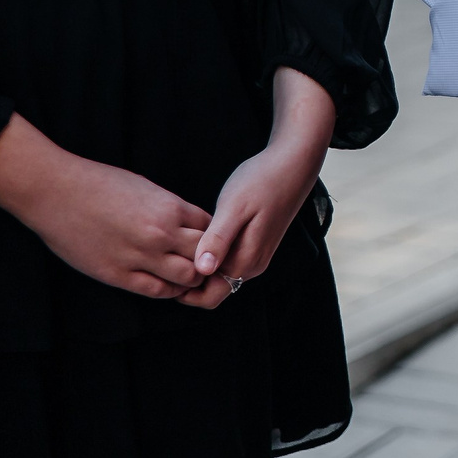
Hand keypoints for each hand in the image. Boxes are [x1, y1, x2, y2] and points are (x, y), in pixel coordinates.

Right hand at [0, 113, 211, 298]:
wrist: (56, 192)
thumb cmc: (100, 184)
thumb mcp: (146, 188)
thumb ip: (170, 208)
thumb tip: (189, 224)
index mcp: (171, 207)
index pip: (212, 228)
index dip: (214, 236)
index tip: (210, 241)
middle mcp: (161, 233)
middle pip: (206, 254)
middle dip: (210, 259)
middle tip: (206, 263)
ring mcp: (140, 256)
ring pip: (187, 277)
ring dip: (192, 277)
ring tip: (186, 275)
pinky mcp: (117, 275)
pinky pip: (157, 291)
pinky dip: (169, 290)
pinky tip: (166, 285)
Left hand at [179, 67, 335, 310]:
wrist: (293, 163)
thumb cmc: (262, 181)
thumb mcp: (235, 207)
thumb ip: (218, 241)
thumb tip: (202, 271)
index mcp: (246, 262)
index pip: (208, 295)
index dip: (183, 286)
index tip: (164, 264)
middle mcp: (252, 266)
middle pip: (213, 290)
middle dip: (189, 278)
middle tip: (167, 251)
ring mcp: (256, 256)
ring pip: (219, 275)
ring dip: (198, 265)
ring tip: (180, 240)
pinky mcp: (256, 244)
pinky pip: (227, 261)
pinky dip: (210, 254)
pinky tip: (199, 233)